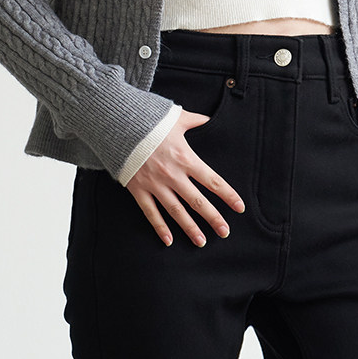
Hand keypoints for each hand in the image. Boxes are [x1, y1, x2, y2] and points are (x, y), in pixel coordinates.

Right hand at [124, 109, 246, 247]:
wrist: (117, 124)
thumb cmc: (148, 119)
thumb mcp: (175, 117)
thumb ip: (195, 120)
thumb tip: (210, 119)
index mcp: (186, 158)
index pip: (213, 181)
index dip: (228, 195)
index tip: (239, 207)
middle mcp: (172, 175)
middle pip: (197, 201)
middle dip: (213, 218)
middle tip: (225, 232)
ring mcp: (155, 184)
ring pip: (176, 211)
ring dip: (190, 228)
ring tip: (201, 241)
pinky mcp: (138, 189)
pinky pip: (150, 212)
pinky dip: (160, 227)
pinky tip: (169, 240)